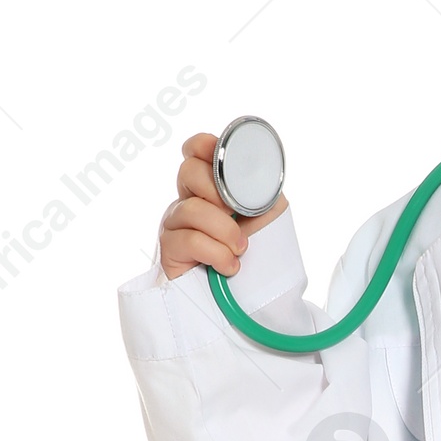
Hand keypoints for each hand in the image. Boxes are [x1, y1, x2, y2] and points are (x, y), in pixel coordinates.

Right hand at [158, 130, 287, 279]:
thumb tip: (258, 171)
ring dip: (224, 231)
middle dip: (218, 193)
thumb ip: (262, 188)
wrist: (251, 295)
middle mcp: (188, 199)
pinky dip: (217, 254)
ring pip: (192, 208)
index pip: (194, 151)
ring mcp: (176, 223)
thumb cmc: (258, 253)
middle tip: (236, 214)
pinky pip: (189, 239)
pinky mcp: (170, 249)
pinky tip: (229, 266)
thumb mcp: (270, 212)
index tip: (220, 156)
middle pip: (188, 171)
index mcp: (210, 186)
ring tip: (240, 248)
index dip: (203, 146)